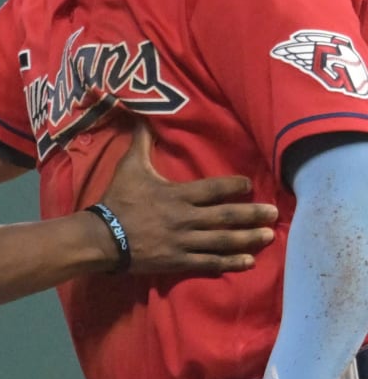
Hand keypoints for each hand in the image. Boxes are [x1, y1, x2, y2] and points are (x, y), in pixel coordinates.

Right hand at [98, 124, 277, 274]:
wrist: (103, 237)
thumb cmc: (118, 199)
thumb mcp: (129, 167)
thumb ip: (142, 143)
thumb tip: (143, 116)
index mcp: (177, 195)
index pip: (213, 188)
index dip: (234, 186)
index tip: (250, 185)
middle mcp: (185, 218)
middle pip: (225, 216)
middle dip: (252, 215)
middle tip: (274, 214)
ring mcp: (183, 241)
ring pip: (222, 240)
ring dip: (247, 238)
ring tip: (268, 236)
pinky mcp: (178, 261)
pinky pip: (209, 262)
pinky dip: (230, 262)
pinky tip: (248, 261)